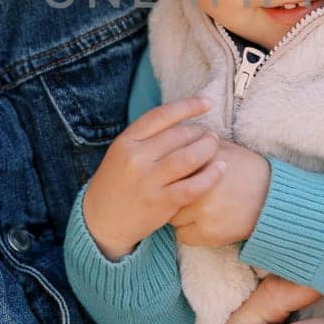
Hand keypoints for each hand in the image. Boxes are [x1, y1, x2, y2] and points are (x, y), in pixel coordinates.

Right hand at [81, 97, 223, 259]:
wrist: (102, 220)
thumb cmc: (118, 182)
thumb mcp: (122, 153)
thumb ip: (147, 137)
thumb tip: (182, 119)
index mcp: (126, 141)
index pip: (162, 115)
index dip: (188, 106)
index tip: (207, 102)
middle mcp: (136, 158)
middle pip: (178, 136)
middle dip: (200, 133)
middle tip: (211, 135)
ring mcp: (148, 181)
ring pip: (188, 157)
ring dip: (208, 149)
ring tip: (216, 146)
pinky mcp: (160, 203)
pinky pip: (193, 186)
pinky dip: (211, 176)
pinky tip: (221, 169)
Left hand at [171, 140, 270, 246]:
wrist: (272, 197)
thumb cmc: (245, 170)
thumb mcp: (223, 148)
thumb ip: (195, 144)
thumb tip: (167, 141)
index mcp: (203, 160)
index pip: (169, 169)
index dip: (170, 174)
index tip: (175, 178)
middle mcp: (202, 185)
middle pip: (168, 194)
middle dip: (173, 195)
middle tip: (184, 195)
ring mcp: (205, 210)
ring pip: (172, 217)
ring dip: (180, 215)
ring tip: (198, 209)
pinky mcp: (210, 232)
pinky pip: (183, 236)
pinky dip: (190, 232)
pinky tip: (204, 222)